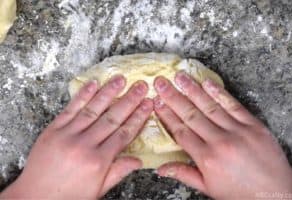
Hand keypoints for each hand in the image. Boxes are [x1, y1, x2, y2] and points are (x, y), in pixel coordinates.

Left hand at [0, 75, 152, 198]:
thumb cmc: (68, 196)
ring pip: (93, 109)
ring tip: (121, 79)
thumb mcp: (97, 190)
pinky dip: (83, 95)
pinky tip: (93, 83)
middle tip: (141, 86)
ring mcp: (67, 135)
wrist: (34, 197)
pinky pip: (71, 109)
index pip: (124, 134)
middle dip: (129, 100)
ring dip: (109, 92)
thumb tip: (138, 161)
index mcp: (98, 162)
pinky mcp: (53, 130)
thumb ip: (117, 172)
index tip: (147, 105)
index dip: (138, 117)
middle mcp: (84, 145)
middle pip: (112, 118)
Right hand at [153, 71, 291, 198]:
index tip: (157, 102)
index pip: (181, 131)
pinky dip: (219, 93)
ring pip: (209, 106)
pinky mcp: (253, 125)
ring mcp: (238, 131)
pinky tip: (207, 82)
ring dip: (192, 90)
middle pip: (191, 115)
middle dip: (173, 97)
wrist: (276, 194)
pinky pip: (233, 105)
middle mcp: (220, 141)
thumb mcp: (209, 188)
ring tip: (179, 77)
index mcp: (207, 158)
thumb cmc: (240, 193)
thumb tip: (160, 169)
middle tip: (161, 83)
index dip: (167, 115)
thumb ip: (184, 173)